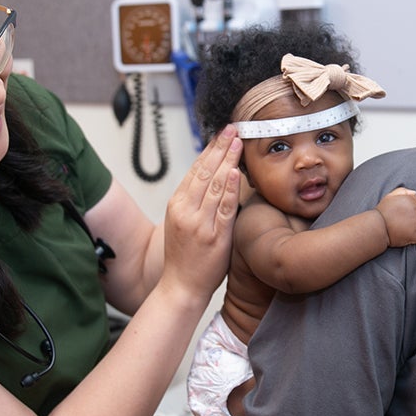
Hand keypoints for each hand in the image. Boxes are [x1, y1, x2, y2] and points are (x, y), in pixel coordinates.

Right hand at [161, 125, 241, 299]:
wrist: (180, 287)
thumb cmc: (184, 257)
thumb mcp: (181, 223)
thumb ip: (195, 202)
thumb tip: (213, 178)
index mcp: (177, 204)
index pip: (195, 169)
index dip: (209, 149)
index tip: (222, 134)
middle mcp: (186, 210)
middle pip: (204, 171)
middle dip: (220, 147)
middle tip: (233, 128)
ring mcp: (199, 223)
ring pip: (214, 185)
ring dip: (227, 160)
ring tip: (238, 142)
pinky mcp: (214, 236)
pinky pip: (224, 208)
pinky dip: (229, 189)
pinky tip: (235, 172)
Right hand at [375, 187, 415, 247]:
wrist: (377, 227)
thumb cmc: (382, 212)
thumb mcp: (390, 196)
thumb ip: (402, 191)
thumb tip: (415, 192)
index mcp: (411, 200)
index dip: (411, 209)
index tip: (404, 215)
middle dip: (415, 218)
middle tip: (404, 223)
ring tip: (408, 230)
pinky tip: (410, 237)